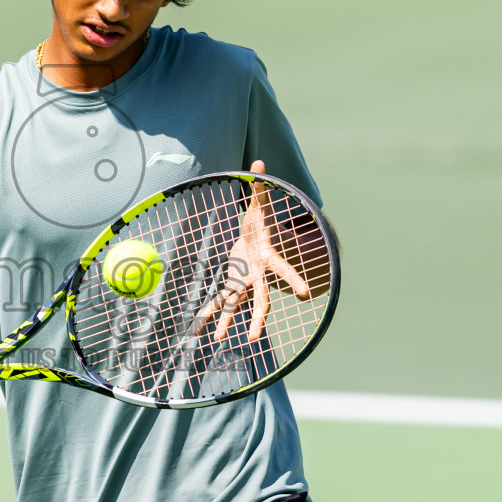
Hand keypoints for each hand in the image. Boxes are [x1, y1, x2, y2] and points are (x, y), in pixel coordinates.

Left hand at [193, 160, 311, 341]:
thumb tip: (258, 161)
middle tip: (254, 338)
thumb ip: (259, 187)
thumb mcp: (259, 204)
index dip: (292, 279)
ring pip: (237, 305)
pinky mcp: (233, 283)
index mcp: (268, 257)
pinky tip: (197, 329)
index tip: (305, 293)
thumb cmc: (259, 222)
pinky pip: (220, 301)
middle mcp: (258, 275)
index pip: (282, 268)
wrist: (256, 239)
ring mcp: (245, 281)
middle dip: (257, 319)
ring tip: (215, 340)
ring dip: (226, 322)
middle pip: (260, 300)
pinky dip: (208, 314)